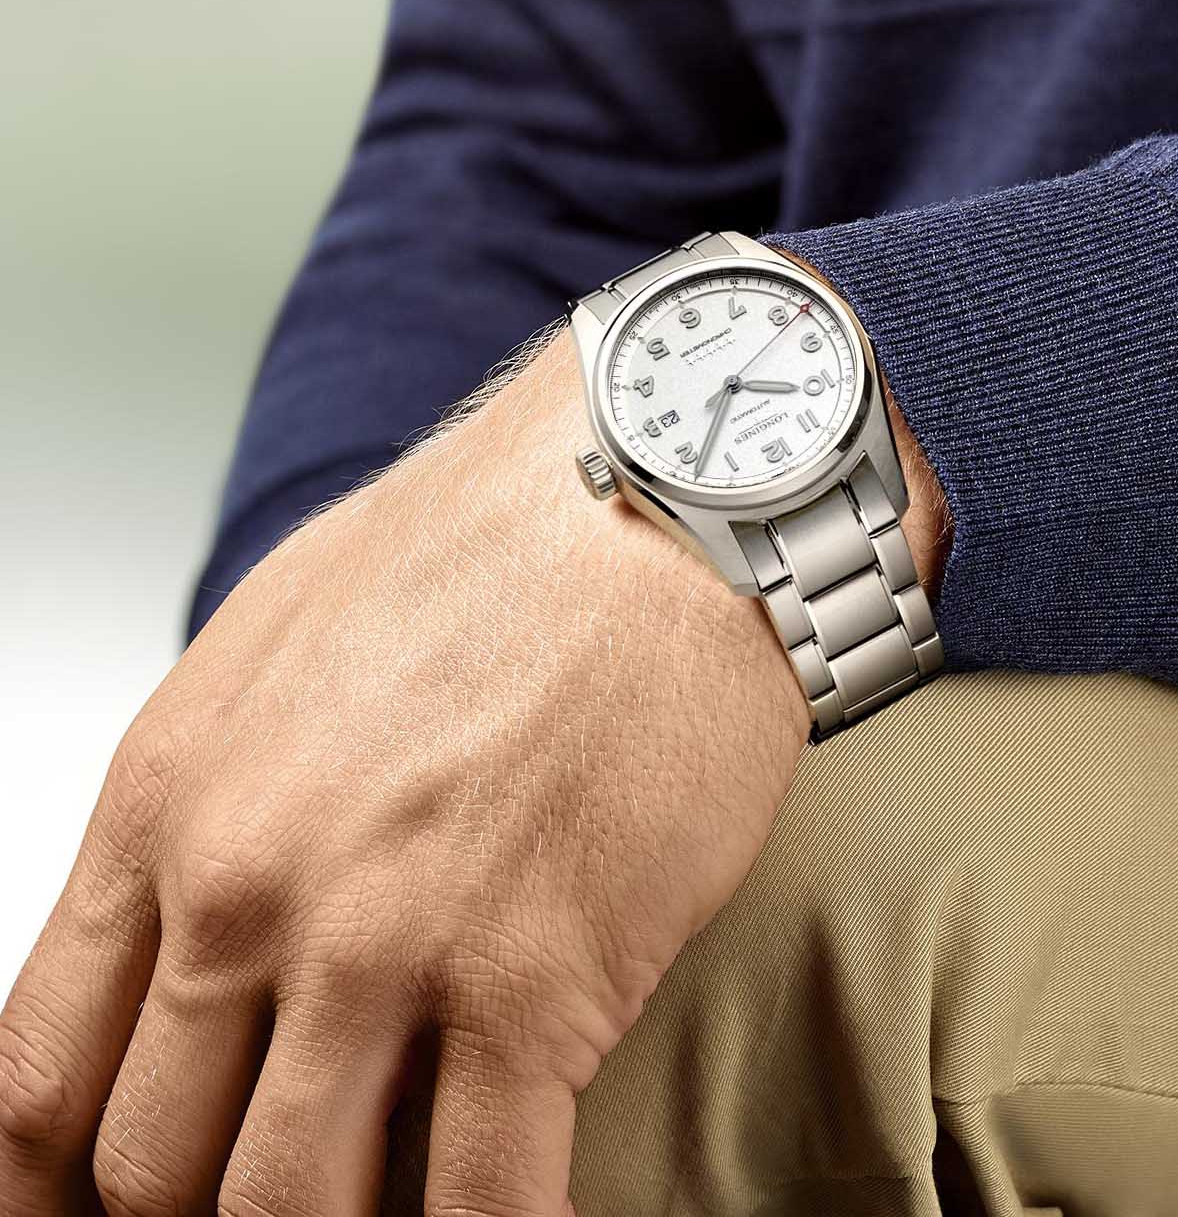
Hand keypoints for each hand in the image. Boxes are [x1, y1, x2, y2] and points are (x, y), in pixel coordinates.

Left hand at [0, 335, 816, 1216]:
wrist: (655, 493)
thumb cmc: (487, 547)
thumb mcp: (278, 643)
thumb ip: (215, 800)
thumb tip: (204, 929)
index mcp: (168, 800)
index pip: (38, 1075)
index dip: (53, 1191)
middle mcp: (250, 885)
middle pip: (155, 1170)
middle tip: (266, 1204)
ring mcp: (386, 942)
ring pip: (292, 1213)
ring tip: (384, 1211)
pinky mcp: (538, 977)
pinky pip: (482, 1207)